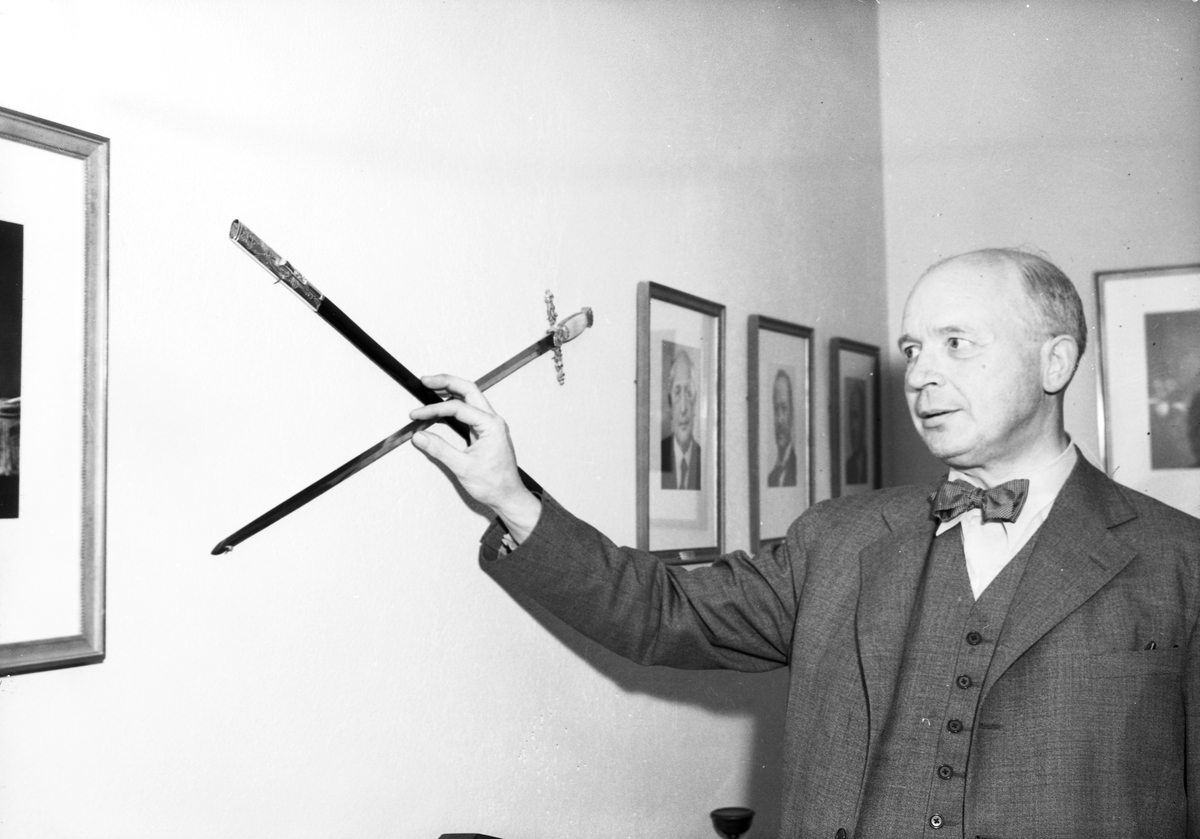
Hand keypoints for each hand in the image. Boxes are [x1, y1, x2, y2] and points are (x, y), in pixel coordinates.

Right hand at [409, 374, 541, 542]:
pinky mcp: (485, 431)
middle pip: (469, 390)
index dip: (434, 409)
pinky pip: (469, 410)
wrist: (508, 497)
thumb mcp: (463, 468)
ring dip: (450, 390)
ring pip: (470, 397)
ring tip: (430, 386)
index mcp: (491, 425)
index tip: (416, 415)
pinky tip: (442, 404)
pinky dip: (454, 404)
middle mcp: (493, 420)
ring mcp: (490, 424)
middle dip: (446, 382)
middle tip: (425, 380)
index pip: (458, 408)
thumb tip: (419, 436)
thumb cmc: (494, 484)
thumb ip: (440, 450)